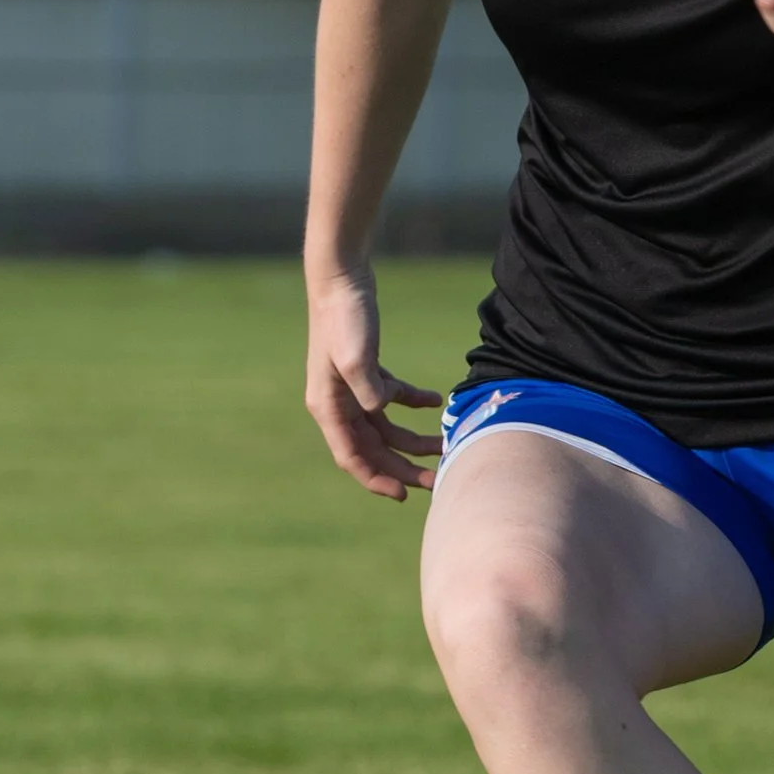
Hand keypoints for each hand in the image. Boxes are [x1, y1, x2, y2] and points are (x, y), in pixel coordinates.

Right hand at [305, 268, 442, 499]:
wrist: (341, 277)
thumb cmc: (345, 317)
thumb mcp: (355, 355)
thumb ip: (367, 388)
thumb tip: (378, 412)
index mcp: (328, 407)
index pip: (352, 457)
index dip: (377, 479)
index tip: (404, 495)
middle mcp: (337, 403)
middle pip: (372, 449)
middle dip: (402, 467)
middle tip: (435, 480)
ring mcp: (351, 387)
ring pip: (384, 427)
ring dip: (413, 439)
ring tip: (446, 446)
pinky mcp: (366, 370)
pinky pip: (391, 397)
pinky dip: (413, 402)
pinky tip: (436, 402)